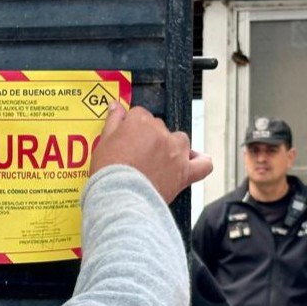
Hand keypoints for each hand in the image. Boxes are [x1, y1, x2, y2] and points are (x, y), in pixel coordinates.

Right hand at [89, 104, 211, 202]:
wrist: (120, 199)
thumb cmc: (109, 173)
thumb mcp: (103, 143)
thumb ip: (113, 121)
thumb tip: (116, 107)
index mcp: (140, 123)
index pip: (139, 115)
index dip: (133, 128)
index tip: (128, 139)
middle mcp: (161, 134)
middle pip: (159, 128)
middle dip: (150, 139)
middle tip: (138, 156)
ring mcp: (176, 153)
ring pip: (180, 140)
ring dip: (172, 147)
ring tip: (159, 161)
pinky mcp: (185, 172)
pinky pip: (203, 164)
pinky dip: (200, 161)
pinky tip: (192, 161)